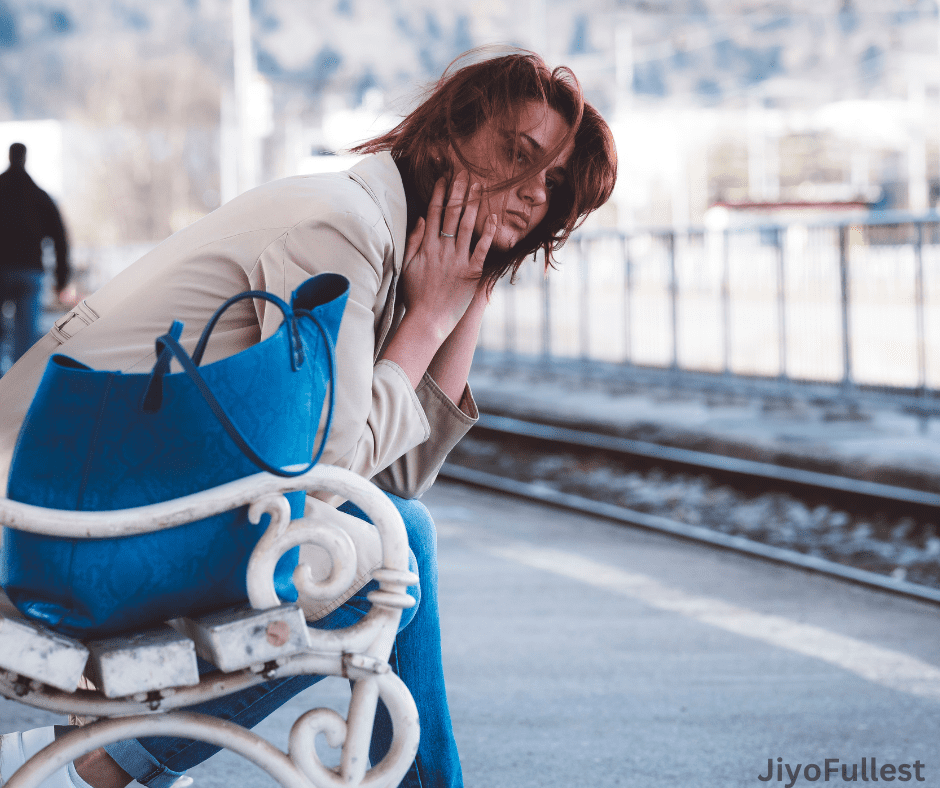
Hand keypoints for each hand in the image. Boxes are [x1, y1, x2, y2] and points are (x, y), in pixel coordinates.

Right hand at [400, 171, 496, 339]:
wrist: (427, 320)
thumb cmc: (415, 295)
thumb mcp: (407, 266)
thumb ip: (413, 241)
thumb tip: (420, 219)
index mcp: (426, 247)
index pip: (433, 213)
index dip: (439, 194)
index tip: (444, 178)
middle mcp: (442, 249)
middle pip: (451, 214)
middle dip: (458, 191)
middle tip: (465, 173)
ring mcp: (457, 260)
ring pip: (466, 226)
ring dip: (473, 204)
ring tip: (480, 186)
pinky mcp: (471, 272)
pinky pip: (482, 249)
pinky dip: (487, 232)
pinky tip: (493, 217)